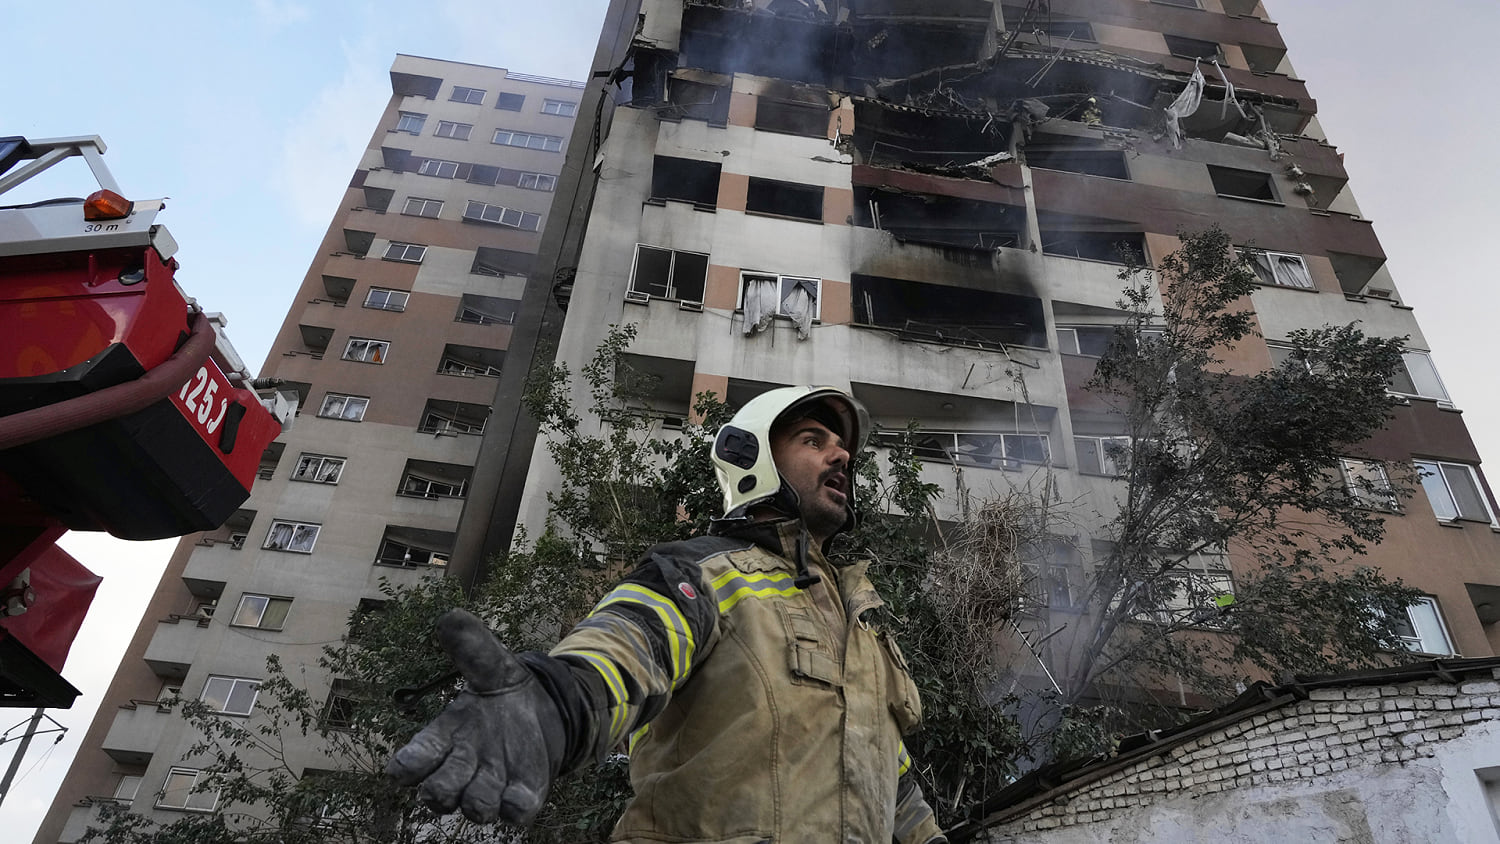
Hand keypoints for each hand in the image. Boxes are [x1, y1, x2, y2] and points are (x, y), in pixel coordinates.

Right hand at [386, 609, 564, 823]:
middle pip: (436, 794)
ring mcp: (491, 786)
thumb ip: (472, 648)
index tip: (405, 766)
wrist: (549, 713)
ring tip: (495, 774)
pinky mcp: (521, 797)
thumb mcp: (493, 666)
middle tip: (459, 766)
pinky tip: (521, 792)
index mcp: (445, 737)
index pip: (412, 762)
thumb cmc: (505, 695)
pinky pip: (514, 815)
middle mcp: (461, 768)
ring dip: (480, 797)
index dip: (407, 767)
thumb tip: (450, 616)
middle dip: (441, 789)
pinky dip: (515, 808)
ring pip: (474, 808)